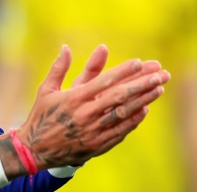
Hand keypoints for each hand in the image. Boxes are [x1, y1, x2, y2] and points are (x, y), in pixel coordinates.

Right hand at [0, 45, 169, 177]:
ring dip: (144, 100)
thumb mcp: (46, 89)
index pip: (103, 82)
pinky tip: (145, 108)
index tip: (139, 63)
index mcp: (73, 99)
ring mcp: (93, 131)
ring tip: (159, 88)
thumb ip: (59, 68)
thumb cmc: (42, 115)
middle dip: (142, 84)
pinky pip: (120, 131)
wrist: (36, 150)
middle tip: (160, 74)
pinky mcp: (97, 145)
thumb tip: (66, 47)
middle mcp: (85, 115)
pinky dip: (134, 120)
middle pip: (119, 97)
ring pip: (124, 113)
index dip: (123, 72)